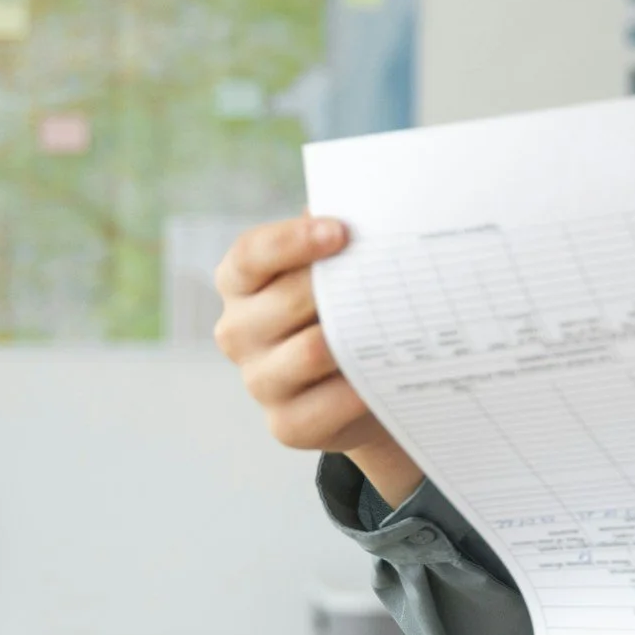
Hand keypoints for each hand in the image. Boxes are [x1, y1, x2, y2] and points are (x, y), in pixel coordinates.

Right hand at [212, 216, 423, 499]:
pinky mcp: (286, 424)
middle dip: (340, 288)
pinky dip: (358, 390)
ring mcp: (258, 380)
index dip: (293, 240)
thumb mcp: (336, 271)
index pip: (252, 254)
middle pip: (287, 301)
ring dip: (355, 338)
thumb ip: (340, 241)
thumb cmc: (343, 310)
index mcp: (241, 282)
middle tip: (390, 277)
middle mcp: (238, 331)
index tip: (342, 232)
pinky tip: (385, 373)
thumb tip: (375, 211)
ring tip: (396, 322)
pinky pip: (326, 405)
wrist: (357, 388)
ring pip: (310, 352)